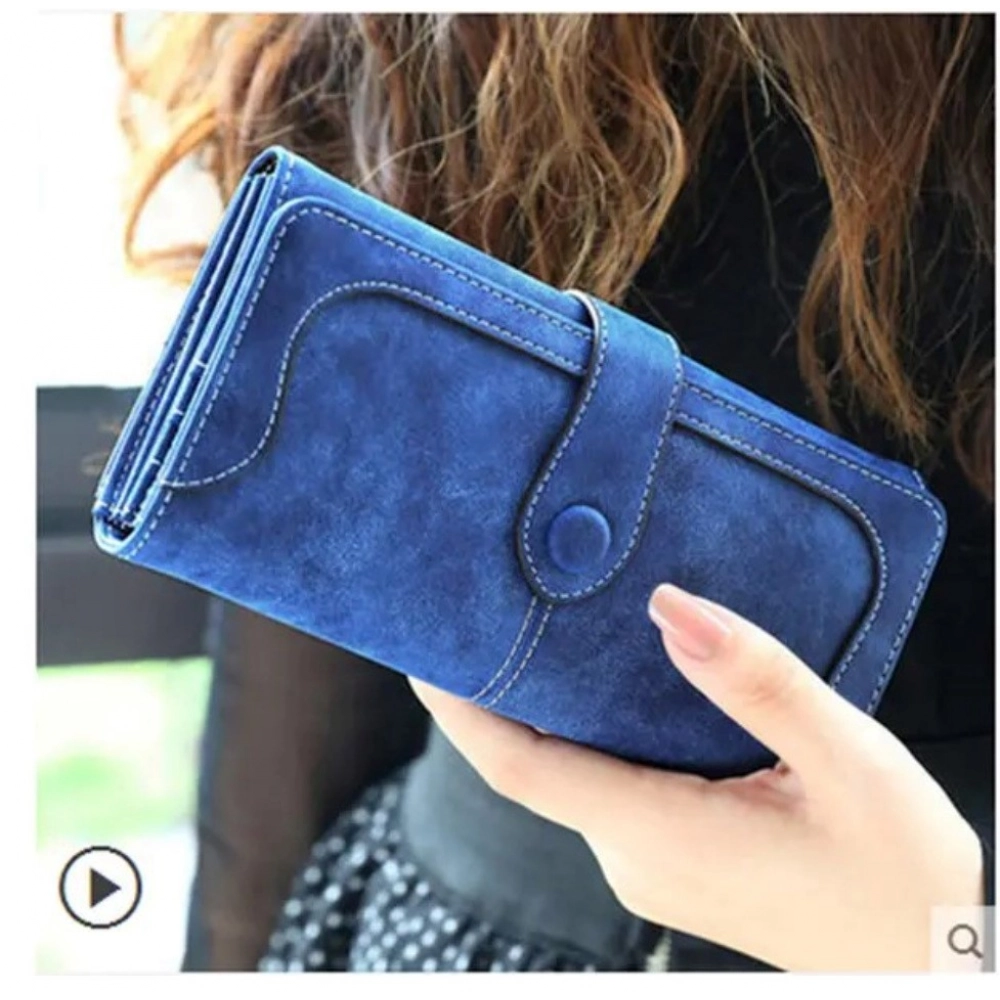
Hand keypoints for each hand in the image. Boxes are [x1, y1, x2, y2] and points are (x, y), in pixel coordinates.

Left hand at [409, 583, 984, 971]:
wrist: (931, 962)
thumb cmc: (900, 872)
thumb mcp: (847, 762)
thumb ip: (756, 683)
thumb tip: (669, 608)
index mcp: (660, 833)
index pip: (522, 769)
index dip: (462, 711)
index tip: (426, 650)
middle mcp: (634, 856)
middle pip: (541, 763)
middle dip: (505, 690)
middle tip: (498, 601)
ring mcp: (650, 865)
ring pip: (577, 772)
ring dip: (557, 707)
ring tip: (558, 622)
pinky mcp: (671, 860)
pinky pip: (612, 786)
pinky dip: (599, 731)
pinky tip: (626, 680)